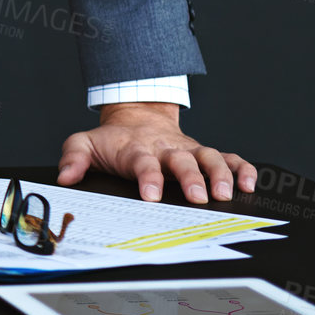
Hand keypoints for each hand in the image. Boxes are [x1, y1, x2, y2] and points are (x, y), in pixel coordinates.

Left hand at [57, 102, 256, 203]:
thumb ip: (73, 157)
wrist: (136, 116)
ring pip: (211, 157)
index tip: (152, 195)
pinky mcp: (204, 153)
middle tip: (198, 197)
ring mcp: (188, 150)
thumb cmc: (113, 140)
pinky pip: (230, 158)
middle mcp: (166, 149)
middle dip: (191, 178)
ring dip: (221, 174)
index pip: (143, 163)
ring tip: (226, 193)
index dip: (148, 178)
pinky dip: (243, 169)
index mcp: (137, 149)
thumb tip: (64, 177)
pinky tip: (250, 184)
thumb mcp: (85, 143)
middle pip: (182, 160)